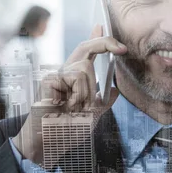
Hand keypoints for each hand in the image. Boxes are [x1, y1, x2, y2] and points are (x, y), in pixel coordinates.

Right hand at [12, 24, 126, 166]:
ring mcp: (57, 75)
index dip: (97, 39)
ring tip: (77, 108)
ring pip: (85, 69)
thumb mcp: (92, 116)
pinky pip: (76, 78)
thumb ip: (102, 102)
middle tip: (122, 49)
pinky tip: (66, 106)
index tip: (105, 29)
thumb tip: (116, 90)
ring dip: (88, 92)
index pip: (87, 54)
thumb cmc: (66, 129)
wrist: (49, 143)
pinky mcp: (49, 80)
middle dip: (105, 43)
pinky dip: (78, 95)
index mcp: (75, 79)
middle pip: (86, 48)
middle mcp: (66, 73)